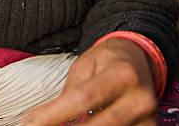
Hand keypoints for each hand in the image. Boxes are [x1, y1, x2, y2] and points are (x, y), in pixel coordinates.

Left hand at [22, 38, 157, 125]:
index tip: (30, 124)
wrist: (138, 59)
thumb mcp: (84, 67)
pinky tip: (81, 125)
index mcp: (122, 75)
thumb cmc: (106, 61)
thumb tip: (44, 121)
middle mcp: (140, 99)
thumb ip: (70, 94)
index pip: (82, 99)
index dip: (53, 115)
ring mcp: (148, 119)